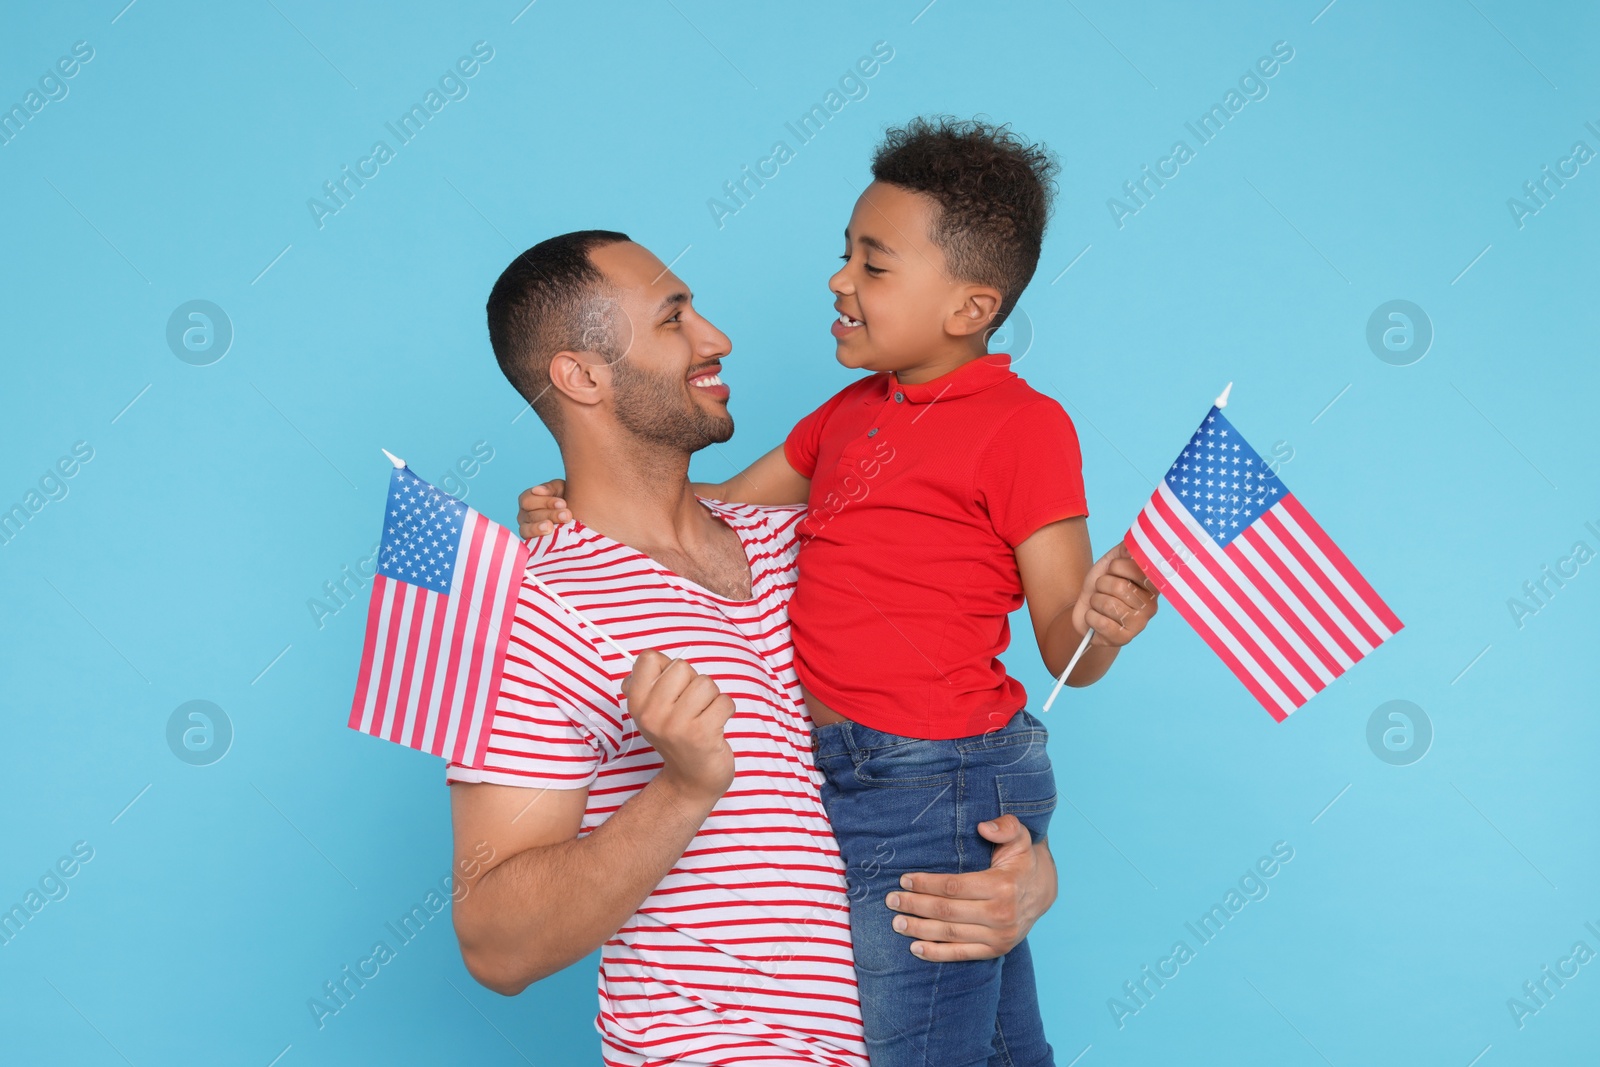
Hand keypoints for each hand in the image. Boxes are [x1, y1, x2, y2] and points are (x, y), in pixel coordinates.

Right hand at [517, 479, 569, 538]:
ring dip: (541, 528)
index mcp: (528, 500)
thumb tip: (537, 490)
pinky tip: (550, 536)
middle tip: (567, 515)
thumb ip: (549, 488)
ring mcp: (526, 529)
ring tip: (552, 528)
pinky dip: (539, 538)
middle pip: (531, 515)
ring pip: (528, 529)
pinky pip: (530, 542)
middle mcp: (523, 515)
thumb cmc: (565, 498)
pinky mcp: (531, 542)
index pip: (528, 500)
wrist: (576, 515)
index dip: (545, 502)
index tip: (563, 504)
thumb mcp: (559, 489)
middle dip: (550, 515)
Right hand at [621, 650, 735, 804]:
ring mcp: (676, 726)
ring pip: (706, 683)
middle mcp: (652, 714)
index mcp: (637, 703)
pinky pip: (724, 702)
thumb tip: (645, 659)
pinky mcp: (702, 735)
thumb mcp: (651, 712)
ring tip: (704, 715)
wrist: (691, 779)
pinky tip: (716, 725)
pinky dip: (726, 710)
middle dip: (693, 681)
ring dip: (712, 697)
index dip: (666, 665)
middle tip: (692, 705)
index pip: (648, 658)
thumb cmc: (676, 736)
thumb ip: (645, 683)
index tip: (672, 686)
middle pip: (681, 666)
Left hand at [885, 815, 1056, 960]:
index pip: (954, 886)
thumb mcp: (1020, 836)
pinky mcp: (996, 950)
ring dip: (920, 929)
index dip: (926, 883)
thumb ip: (1005, 826)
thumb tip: (983, 827)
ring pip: (950, 934)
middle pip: (947, 911)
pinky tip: (915, 948)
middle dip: (915, 905)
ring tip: (897, 923)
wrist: (1043, 890)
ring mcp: (999, 936)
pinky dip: (937, 954)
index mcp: (1002, 886)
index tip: (904, 879)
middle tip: (891, 900)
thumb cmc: (1022, 860)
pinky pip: (962, 954)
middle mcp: (1001, 915)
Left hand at [1071, 541, 1158, 646]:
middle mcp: (1151, 605)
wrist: (1085, 607)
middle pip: (1120, 587)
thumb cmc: (1102, 583)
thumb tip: (1134, 544)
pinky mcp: (1124, 639)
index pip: (1139, 569)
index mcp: (1153, 585)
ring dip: (1095, 600)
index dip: (1118, 566)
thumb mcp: (1112, 560)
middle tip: (1102, 588)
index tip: (1114, 568)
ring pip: (1109, 604)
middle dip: (1102, 584)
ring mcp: (1139, 624)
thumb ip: (1125, 549)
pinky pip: (1102, 624)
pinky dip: (1091, 617)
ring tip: (1098, 602)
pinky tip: (1095, 617)